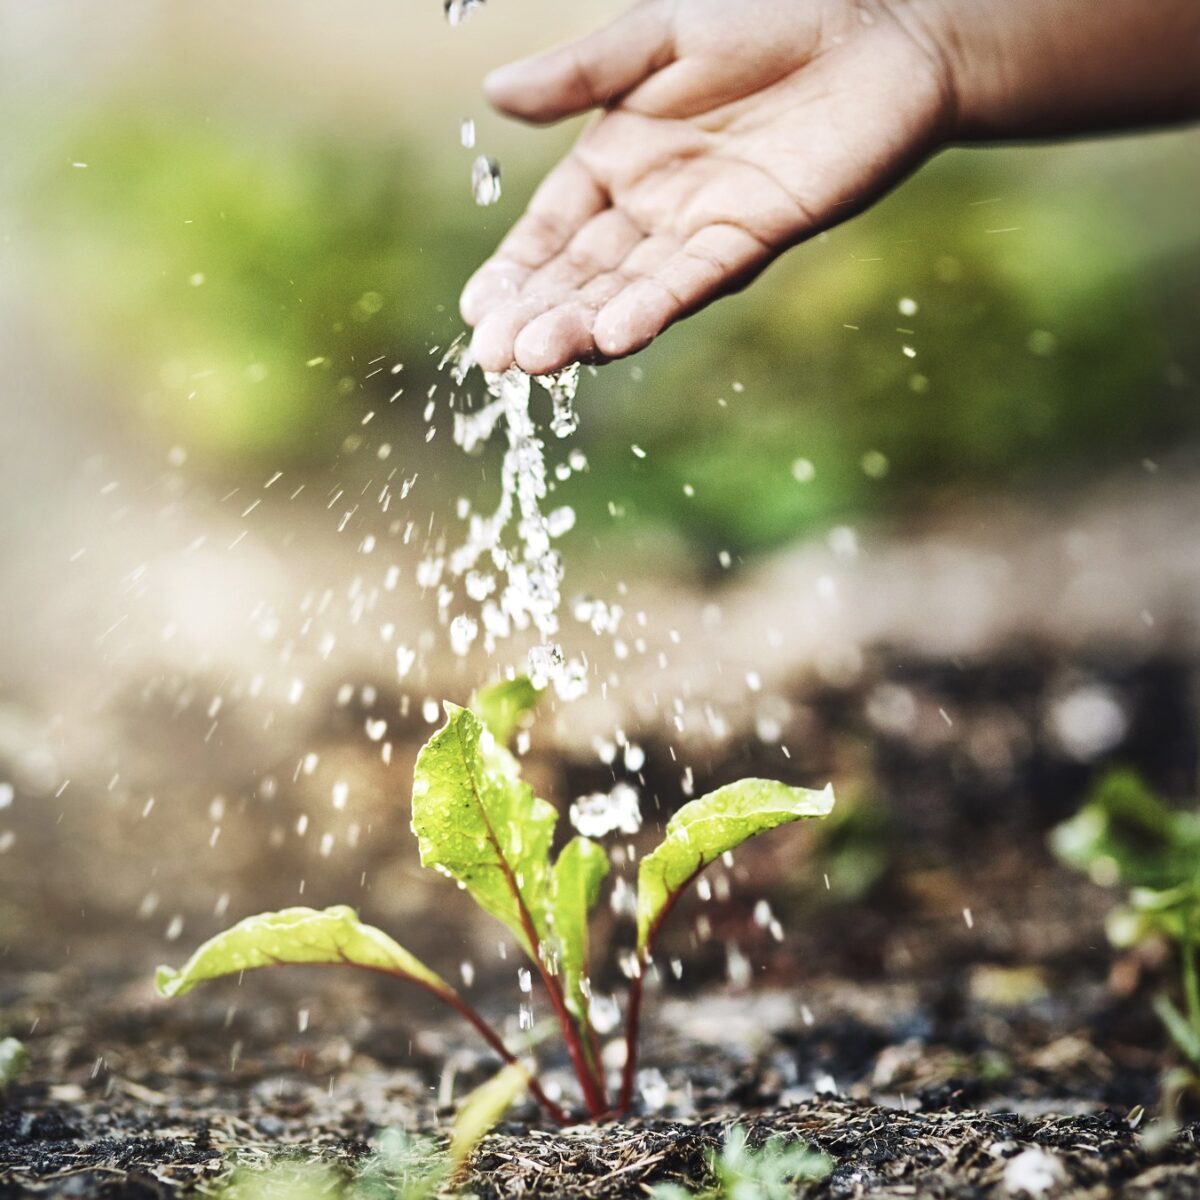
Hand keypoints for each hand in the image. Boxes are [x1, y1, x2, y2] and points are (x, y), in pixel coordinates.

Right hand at [461, 0, 954, 372]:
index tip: (476, 311)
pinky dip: (653, 308)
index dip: (513, 272)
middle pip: (580, 275)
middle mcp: (649, 207)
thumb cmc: (768, 18)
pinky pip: (692, 280)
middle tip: (494, 360)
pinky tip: (612, 336)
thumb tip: (492, 95)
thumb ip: (580, 74)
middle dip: (536, 316)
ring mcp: (696, 229)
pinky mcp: (749, 238)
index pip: (549, 230)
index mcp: (615, 159)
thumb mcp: (659, 37)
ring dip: (582, 327)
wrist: (876, 30)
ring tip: (539, 360)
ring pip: (627, 290)